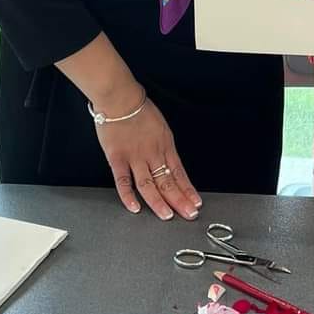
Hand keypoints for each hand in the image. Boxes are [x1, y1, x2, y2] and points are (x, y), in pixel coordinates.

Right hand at [94, 97, 202, 220]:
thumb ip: (164, 147)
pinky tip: (135, 208)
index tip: (196, 203)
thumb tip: (169, 165)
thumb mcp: (161, 127)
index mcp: (165, 145)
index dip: (188, 189)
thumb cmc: (139, 110)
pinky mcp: (117, 158)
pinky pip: (123, 181)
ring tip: (167, 216)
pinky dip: (129, 196)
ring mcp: (135, 157)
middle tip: (189, 215)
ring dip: (159, 202)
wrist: (120, 97)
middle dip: (180, 200)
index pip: (180, 172)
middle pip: (168, 181)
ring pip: (149, 184)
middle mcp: (153, 153)